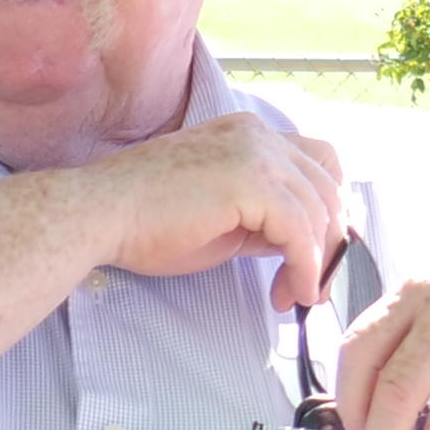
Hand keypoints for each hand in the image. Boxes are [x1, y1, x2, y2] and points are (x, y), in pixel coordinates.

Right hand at [74, 110, 348, 308]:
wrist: (99, 214)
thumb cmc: (143, 222)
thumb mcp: (220, 219)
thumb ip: (263, 220)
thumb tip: (298, 245)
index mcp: (248, 134)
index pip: (317, 163)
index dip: (327, 210)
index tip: (317, 255)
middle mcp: (258, 135)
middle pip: (328, 186)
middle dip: (329, 242)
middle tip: (312, 287)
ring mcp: (256, 153)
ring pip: (320, 210)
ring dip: (317, 261)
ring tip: (294, 295)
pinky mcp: (252, 182)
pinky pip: (301, 232)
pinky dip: (306, 267)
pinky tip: (293, 293)